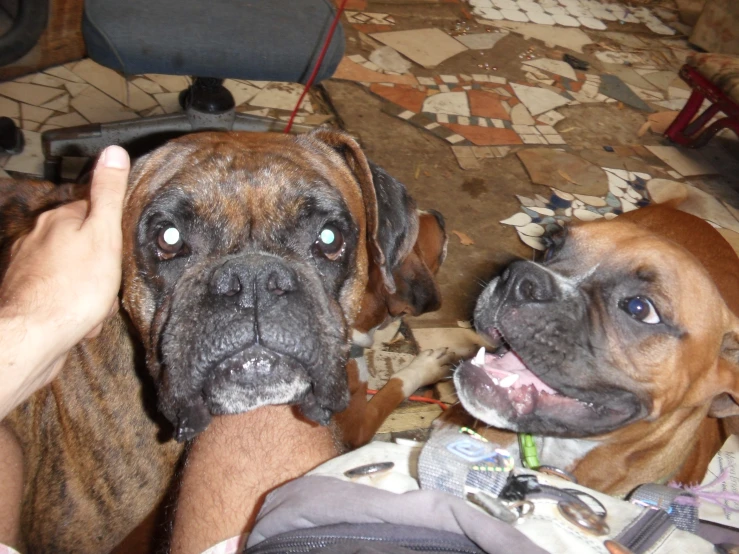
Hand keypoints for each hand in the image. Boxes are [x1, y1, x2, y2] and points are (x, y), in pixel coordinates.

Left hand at [0, 145, 129, 415]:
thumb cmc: (74, 289)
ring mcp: (26, 265)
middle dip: (96, 261)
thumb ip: (108, 194)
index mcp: (59, 218)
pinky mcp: (23, 292)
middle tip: (109, 279)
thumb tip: (114, 152)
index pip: (91, 210)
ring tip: (94, 302)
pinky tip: (79, 317)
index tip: (118, 244)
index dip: (109, 229)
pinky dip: (68, 302)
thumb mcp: (105, 235)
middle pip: (79, 241)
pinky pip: (55, 292)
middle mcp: (36, 236)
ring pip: (67, 269)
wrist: (34, 336)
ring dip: (83, 284)